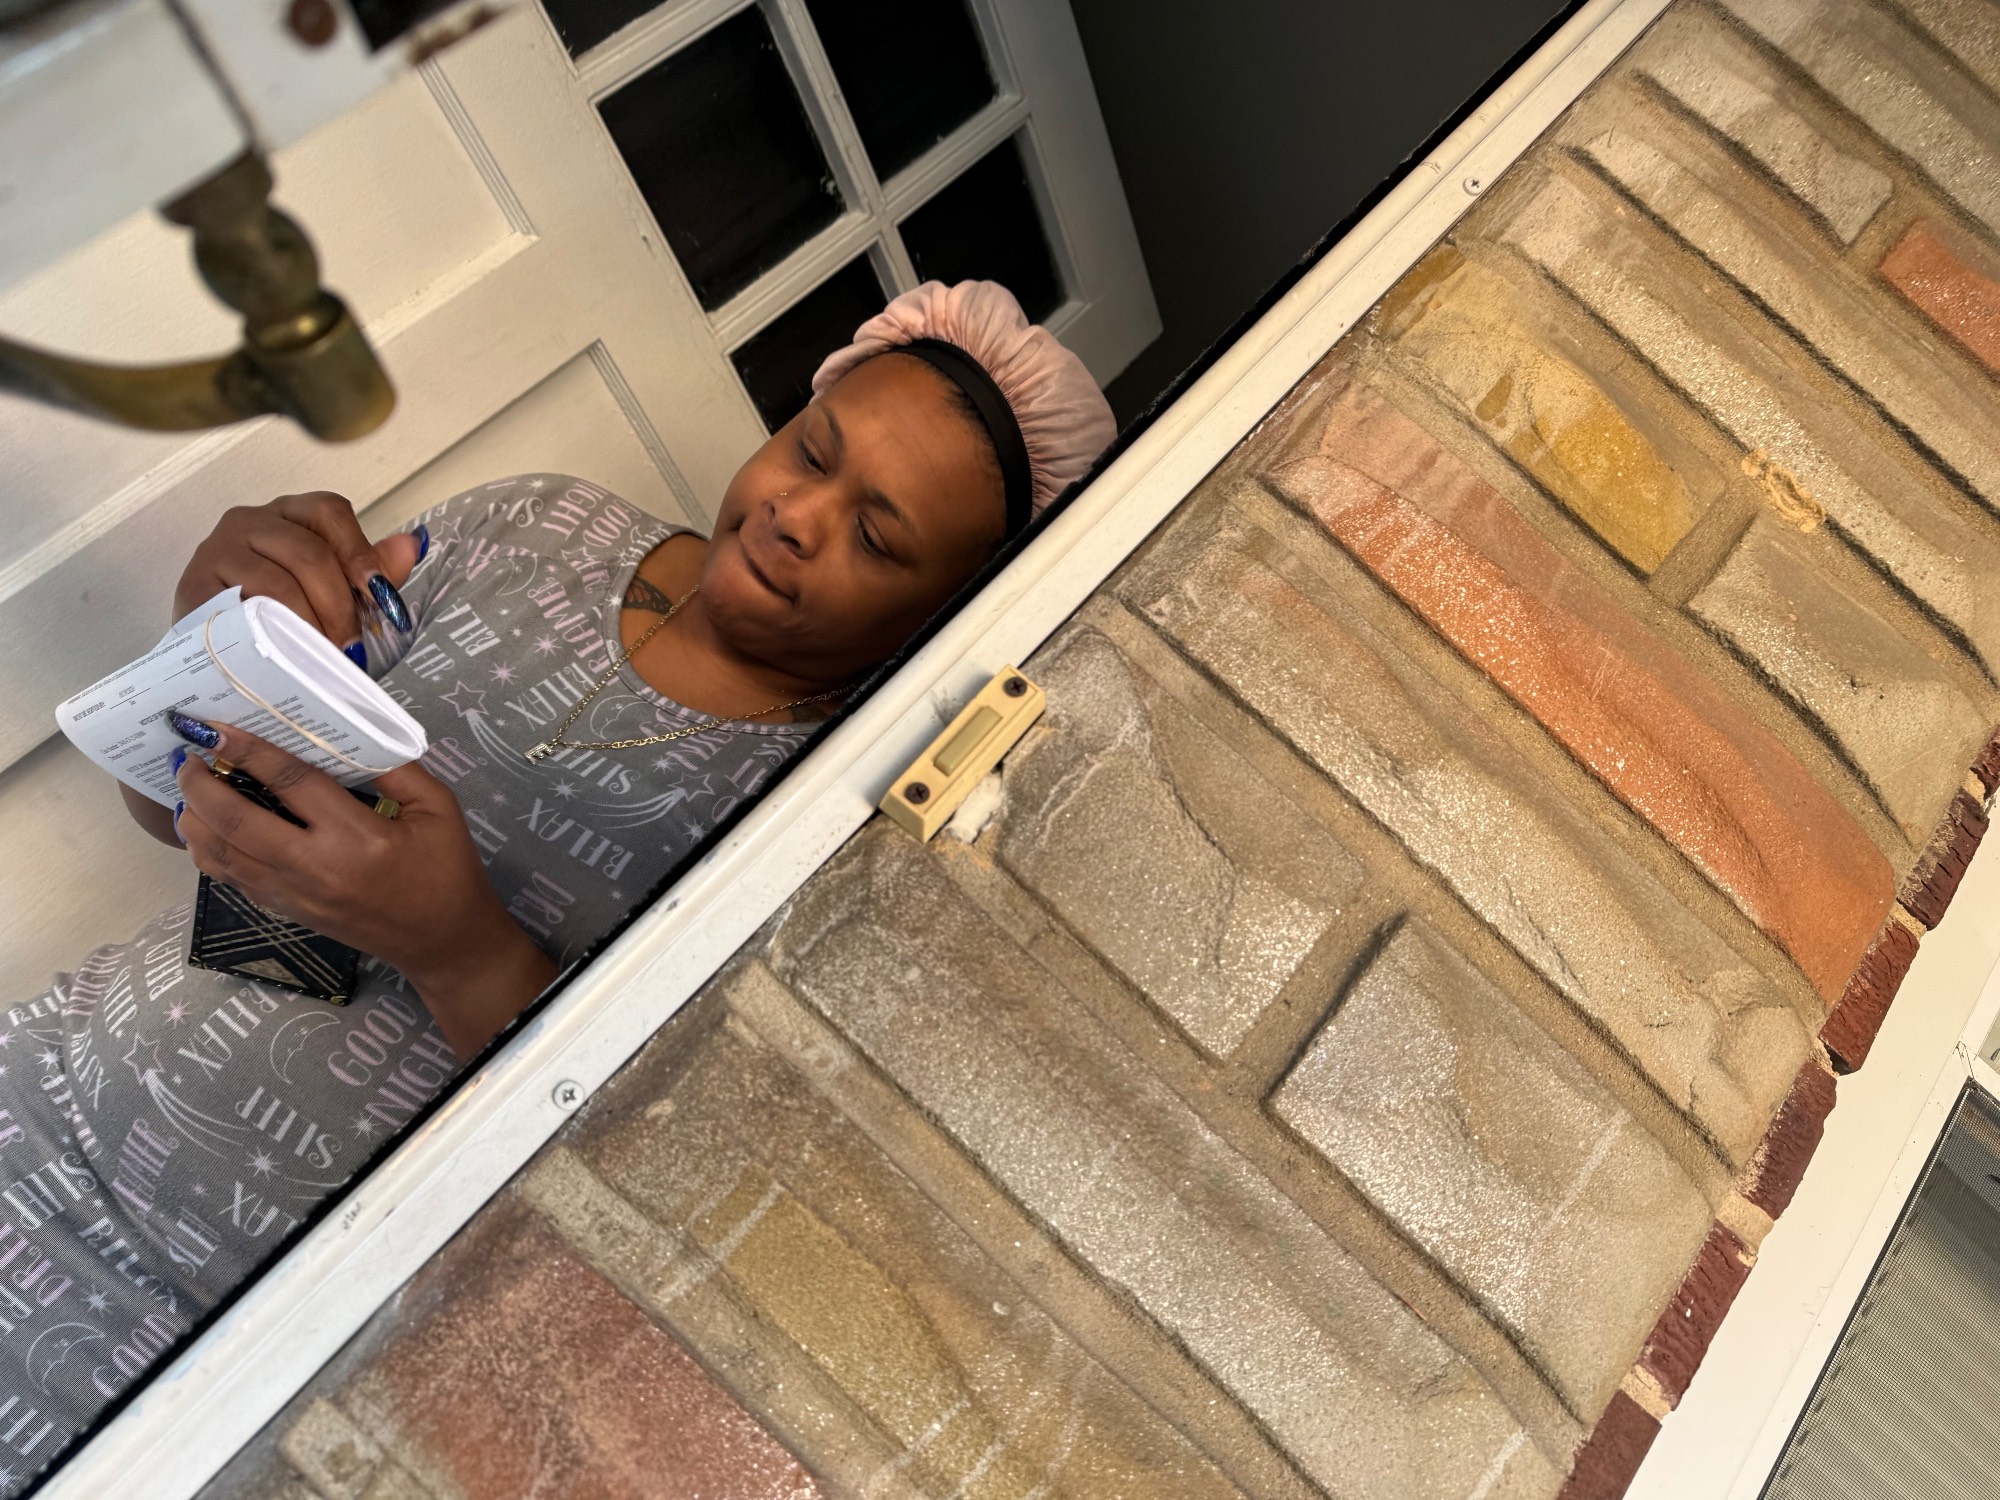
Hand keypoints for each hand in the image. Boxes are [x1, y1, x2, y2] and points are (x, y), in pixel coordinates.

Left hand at [173, 722, 554, 1057]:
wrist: (442, 941)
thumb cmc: (446, 870)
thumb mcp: (438, 808)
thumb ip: (397, 768)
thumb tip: (349, 735)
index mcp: (356, 836)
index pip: (290, 783)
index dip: (249, 751)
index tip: (215, 727)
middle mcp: (315, 866)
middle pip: (236, 821)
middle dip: (201, 784)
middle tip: (186, 754)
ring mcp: (294, 894)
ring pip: (222, 855)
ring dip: (194, 818)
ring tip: (188, 787)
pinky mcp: (287, 911)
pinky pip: (233, 878)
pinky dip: (208, 851)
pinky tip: (204, 827)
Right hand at [174, 492, 425, 667]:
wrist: (218, 650)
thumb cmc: (283, 613)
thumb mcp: (332, 591)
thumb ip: (371, 570)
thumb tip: (415, 543)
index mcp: (288, 514)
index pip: (329, 511)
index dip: (359, 552)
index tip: (379, 596)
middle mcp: (249, 521)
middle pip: (308, 552)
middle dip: (339, 605)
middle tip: (353, 647)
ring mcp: (216, 550)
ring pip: (276, 584)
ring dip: (309, 626)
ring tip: (325, 657)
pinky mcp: (192, 586)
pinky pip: (239, 608)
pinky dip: (270, 634)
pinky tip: (286, 654)